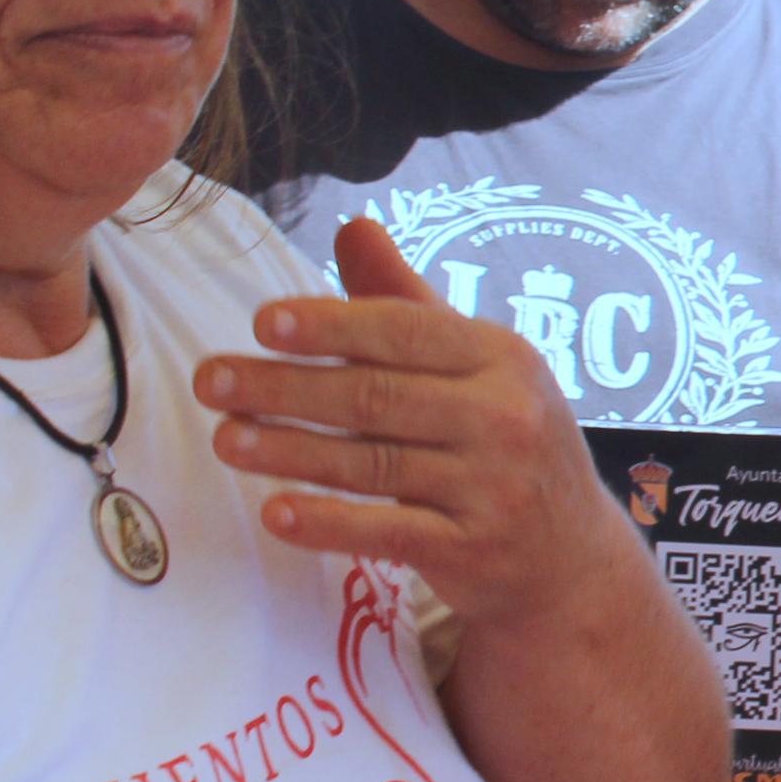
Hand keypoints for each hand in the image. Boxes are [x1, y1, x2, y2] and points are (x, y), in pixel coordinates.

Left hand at [197, 216, 637, 631]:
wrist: (570, 557)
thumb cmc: (505, 443)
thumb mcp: (477, 367)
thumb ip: (405, 302)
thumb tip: (353, 224)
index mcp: (504, 358)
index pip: (406, 333)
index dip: (331, 325)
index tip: (262, 323)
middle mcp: (506, 417)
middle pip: (377, 396)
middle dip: (285, 387)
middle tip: (210, 381)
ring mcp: (492, 487)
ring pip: (371, 463)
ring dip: (288, 451)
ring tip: (224, 439)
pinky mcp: (472, 549)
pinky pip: (386, 532)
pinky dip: (327, 524)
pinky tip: (274, 513)